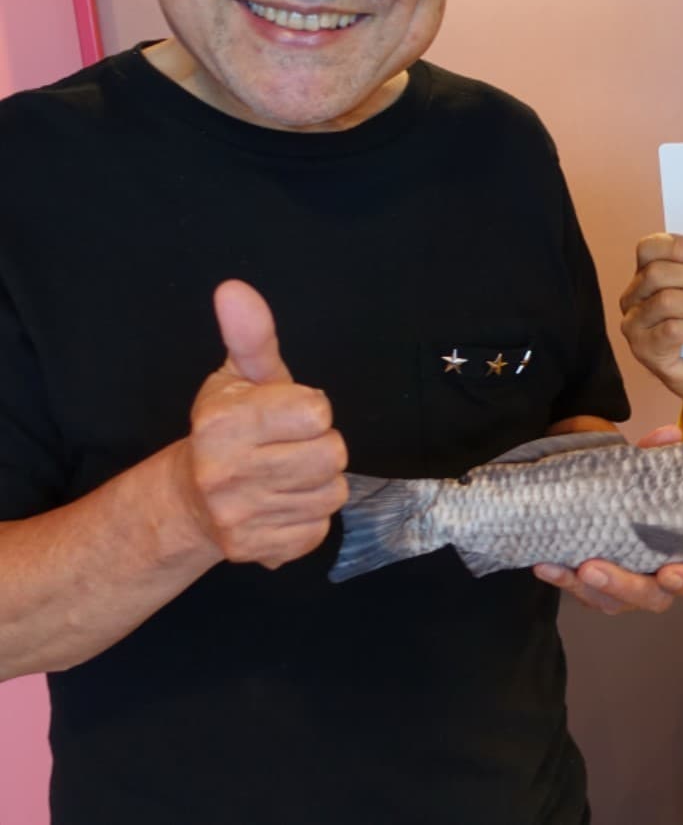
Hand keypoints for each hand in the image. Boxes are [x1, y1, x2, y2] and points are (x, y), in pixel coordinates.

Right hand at [175, 280, 348, 569]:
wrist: (191, 500)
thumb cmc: (230, 426)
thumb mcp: (240, 375)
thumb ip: (250, 334)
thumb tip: (234, 289)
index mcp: (222, 424)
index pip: (315, 411)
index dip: (310, 408)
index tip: (288, 413)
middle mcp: (225, 473)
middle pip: (332, 454)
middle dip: (321, 445)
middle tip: (291, 446)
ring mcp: (240, 518)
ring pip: (332, 493)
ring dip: (319, 482)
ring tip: (286, 474)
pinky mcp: (258, 551)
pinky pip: (320, 529)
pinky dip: (309, 517)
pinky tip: (282, 504)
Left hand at [533, 425, 682, 612]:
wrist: (607, 498)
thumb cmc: (643, 493)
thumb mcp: (651, 472)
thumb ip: (659, 456)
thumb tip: (669, 436)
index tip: (670, 572)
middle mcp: (661, 580)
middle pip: (653, 598)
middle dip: (625, 587)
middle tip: (595, 568)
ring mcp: (628, 589)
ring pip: (614, 601)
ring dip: (591, 587)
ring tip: (573, 566)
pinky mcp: (598, 590)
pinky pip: (582, 593)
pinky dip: (564, 579)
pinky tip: (546, 564)